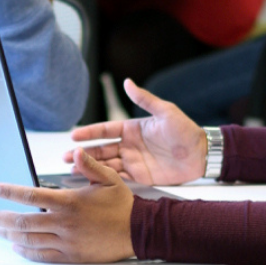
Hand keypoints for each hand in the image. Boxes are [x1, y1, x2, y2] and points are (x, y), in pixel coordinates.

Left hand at [0, 147, 135, 262]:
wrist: (138, 231)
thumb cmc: (123, 205)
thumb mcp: (109, 179)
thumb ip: (89, 165)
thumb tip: (76, 152)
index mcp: (70, 202)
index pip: (31, 196)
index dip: (9, 192)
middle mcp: (64, 222)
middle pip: (22, 221)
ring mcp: (66, 241)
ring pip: (28, 239)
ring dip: (7, 233)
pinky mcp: (70, 255)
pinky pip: (41, 255)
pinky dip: (25, 250)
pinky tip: (16, 245)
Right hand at [70, 78, 206, 183]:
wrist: (200, 154)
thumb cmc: (185, 130)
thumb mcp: (166, 112)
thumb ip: (145, 99)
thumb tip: (127, 82)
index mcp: (133, 129)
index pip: (106, 130)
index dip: (90, 133)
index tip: (74, 135)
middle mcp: (129, 145)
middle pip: (101, 149)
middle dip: (83, 153)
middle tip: (65, 157)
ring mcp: (133, 162)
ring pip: (106, 165)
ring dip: (89, 167)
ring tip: (72, 170)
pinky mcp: (140, 176)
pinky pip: (118, 178)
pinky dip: (104, 180)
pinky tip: (91, 182)